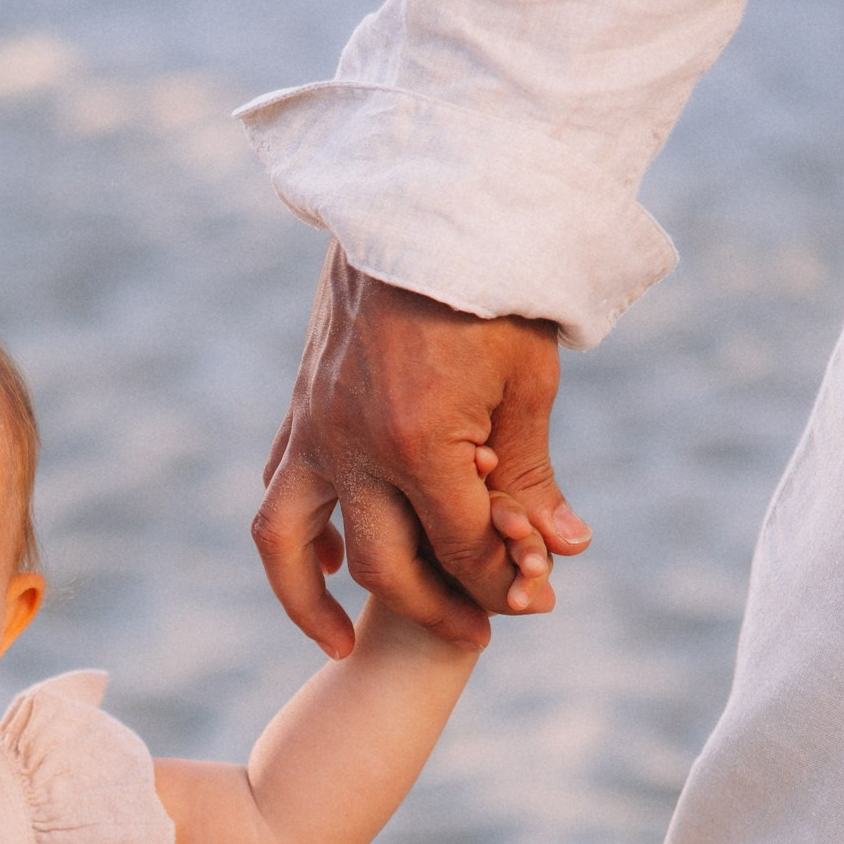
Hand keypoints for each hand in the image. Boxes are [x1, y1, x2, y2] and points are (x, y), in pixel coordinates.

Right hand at [254, 245, 590, 655]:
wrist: (421, 200)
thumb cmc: (491, 284)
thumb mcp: (527, 379)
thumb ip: (531, 471)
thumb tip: (563, 549)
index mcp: (420, 441)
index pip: (461, 546)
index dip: (500, 582)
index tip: (531, 599)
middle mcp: (353, 448)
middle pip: (387, 567)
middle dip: (438, 606)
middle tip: (476, 632)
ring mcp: (315, 431)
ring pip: (291, 546)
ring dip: (310, 605)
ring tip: (337, 643)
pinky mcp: (301, 413)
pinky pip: (280, 496)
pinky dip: (296, 540)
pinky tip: (324, 562)